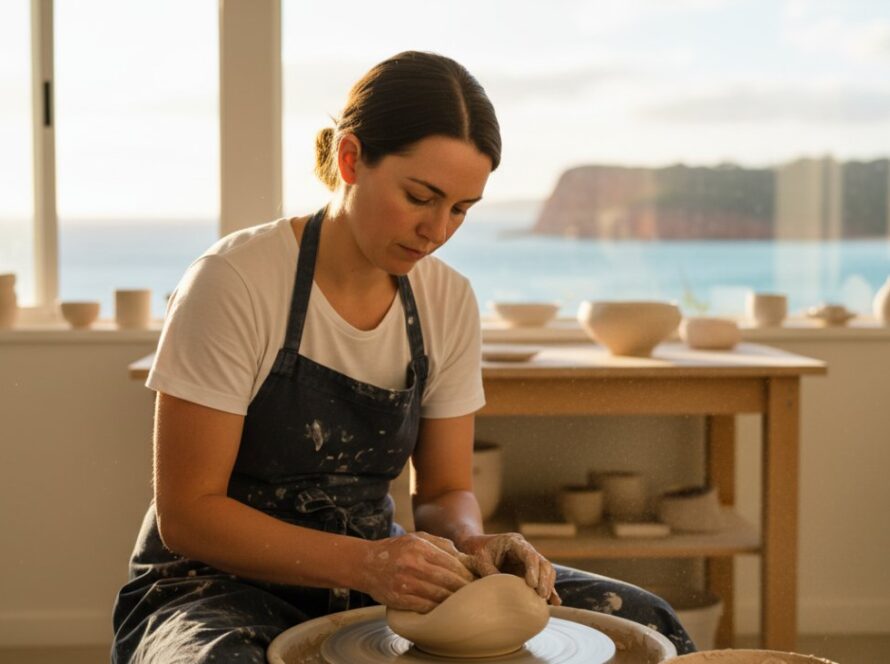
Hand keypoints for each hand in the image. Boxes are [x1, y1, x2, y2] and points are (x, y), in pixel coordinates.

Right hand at [357, 532, 474, 612]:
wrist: (365, 564)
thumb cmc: (395, 550)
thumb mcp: (416, 537)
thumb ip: (440, 544)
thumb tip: (463, 557)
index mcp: (419, 547)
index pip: (451, 563)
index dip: (466, 573)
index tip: (475, 579)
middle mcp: (412, 564)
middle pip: (447, 580)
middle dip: (463, 588)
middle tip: (474, 593)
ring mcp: (405, 583)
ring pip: (438, 595)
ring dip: (453, 600)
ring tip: (463, 602)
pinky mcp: (399, 599)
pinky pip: (425, 606)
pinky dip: (437, 608)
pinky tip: (445, 609)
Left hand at [457, 533, 560, 605]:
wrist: (477, 547)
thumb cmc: (478, 552)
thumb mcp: (481, 561)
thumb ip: (491, 573)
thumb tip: (502, 593)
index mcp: (514, 542)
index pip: (529, 554)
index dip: (533, 569)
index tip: (532, 584)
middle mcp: (525, 550)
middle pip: (542, 562)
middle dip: (545, 579)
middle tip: (542, 595)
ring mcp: (529, 560)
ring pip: (546, 570)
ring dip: (548, 585)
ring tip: (547, 601)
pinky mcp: (529, 570)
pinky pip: (542, 579)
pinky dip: (548, 590)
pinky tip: (555, 602)